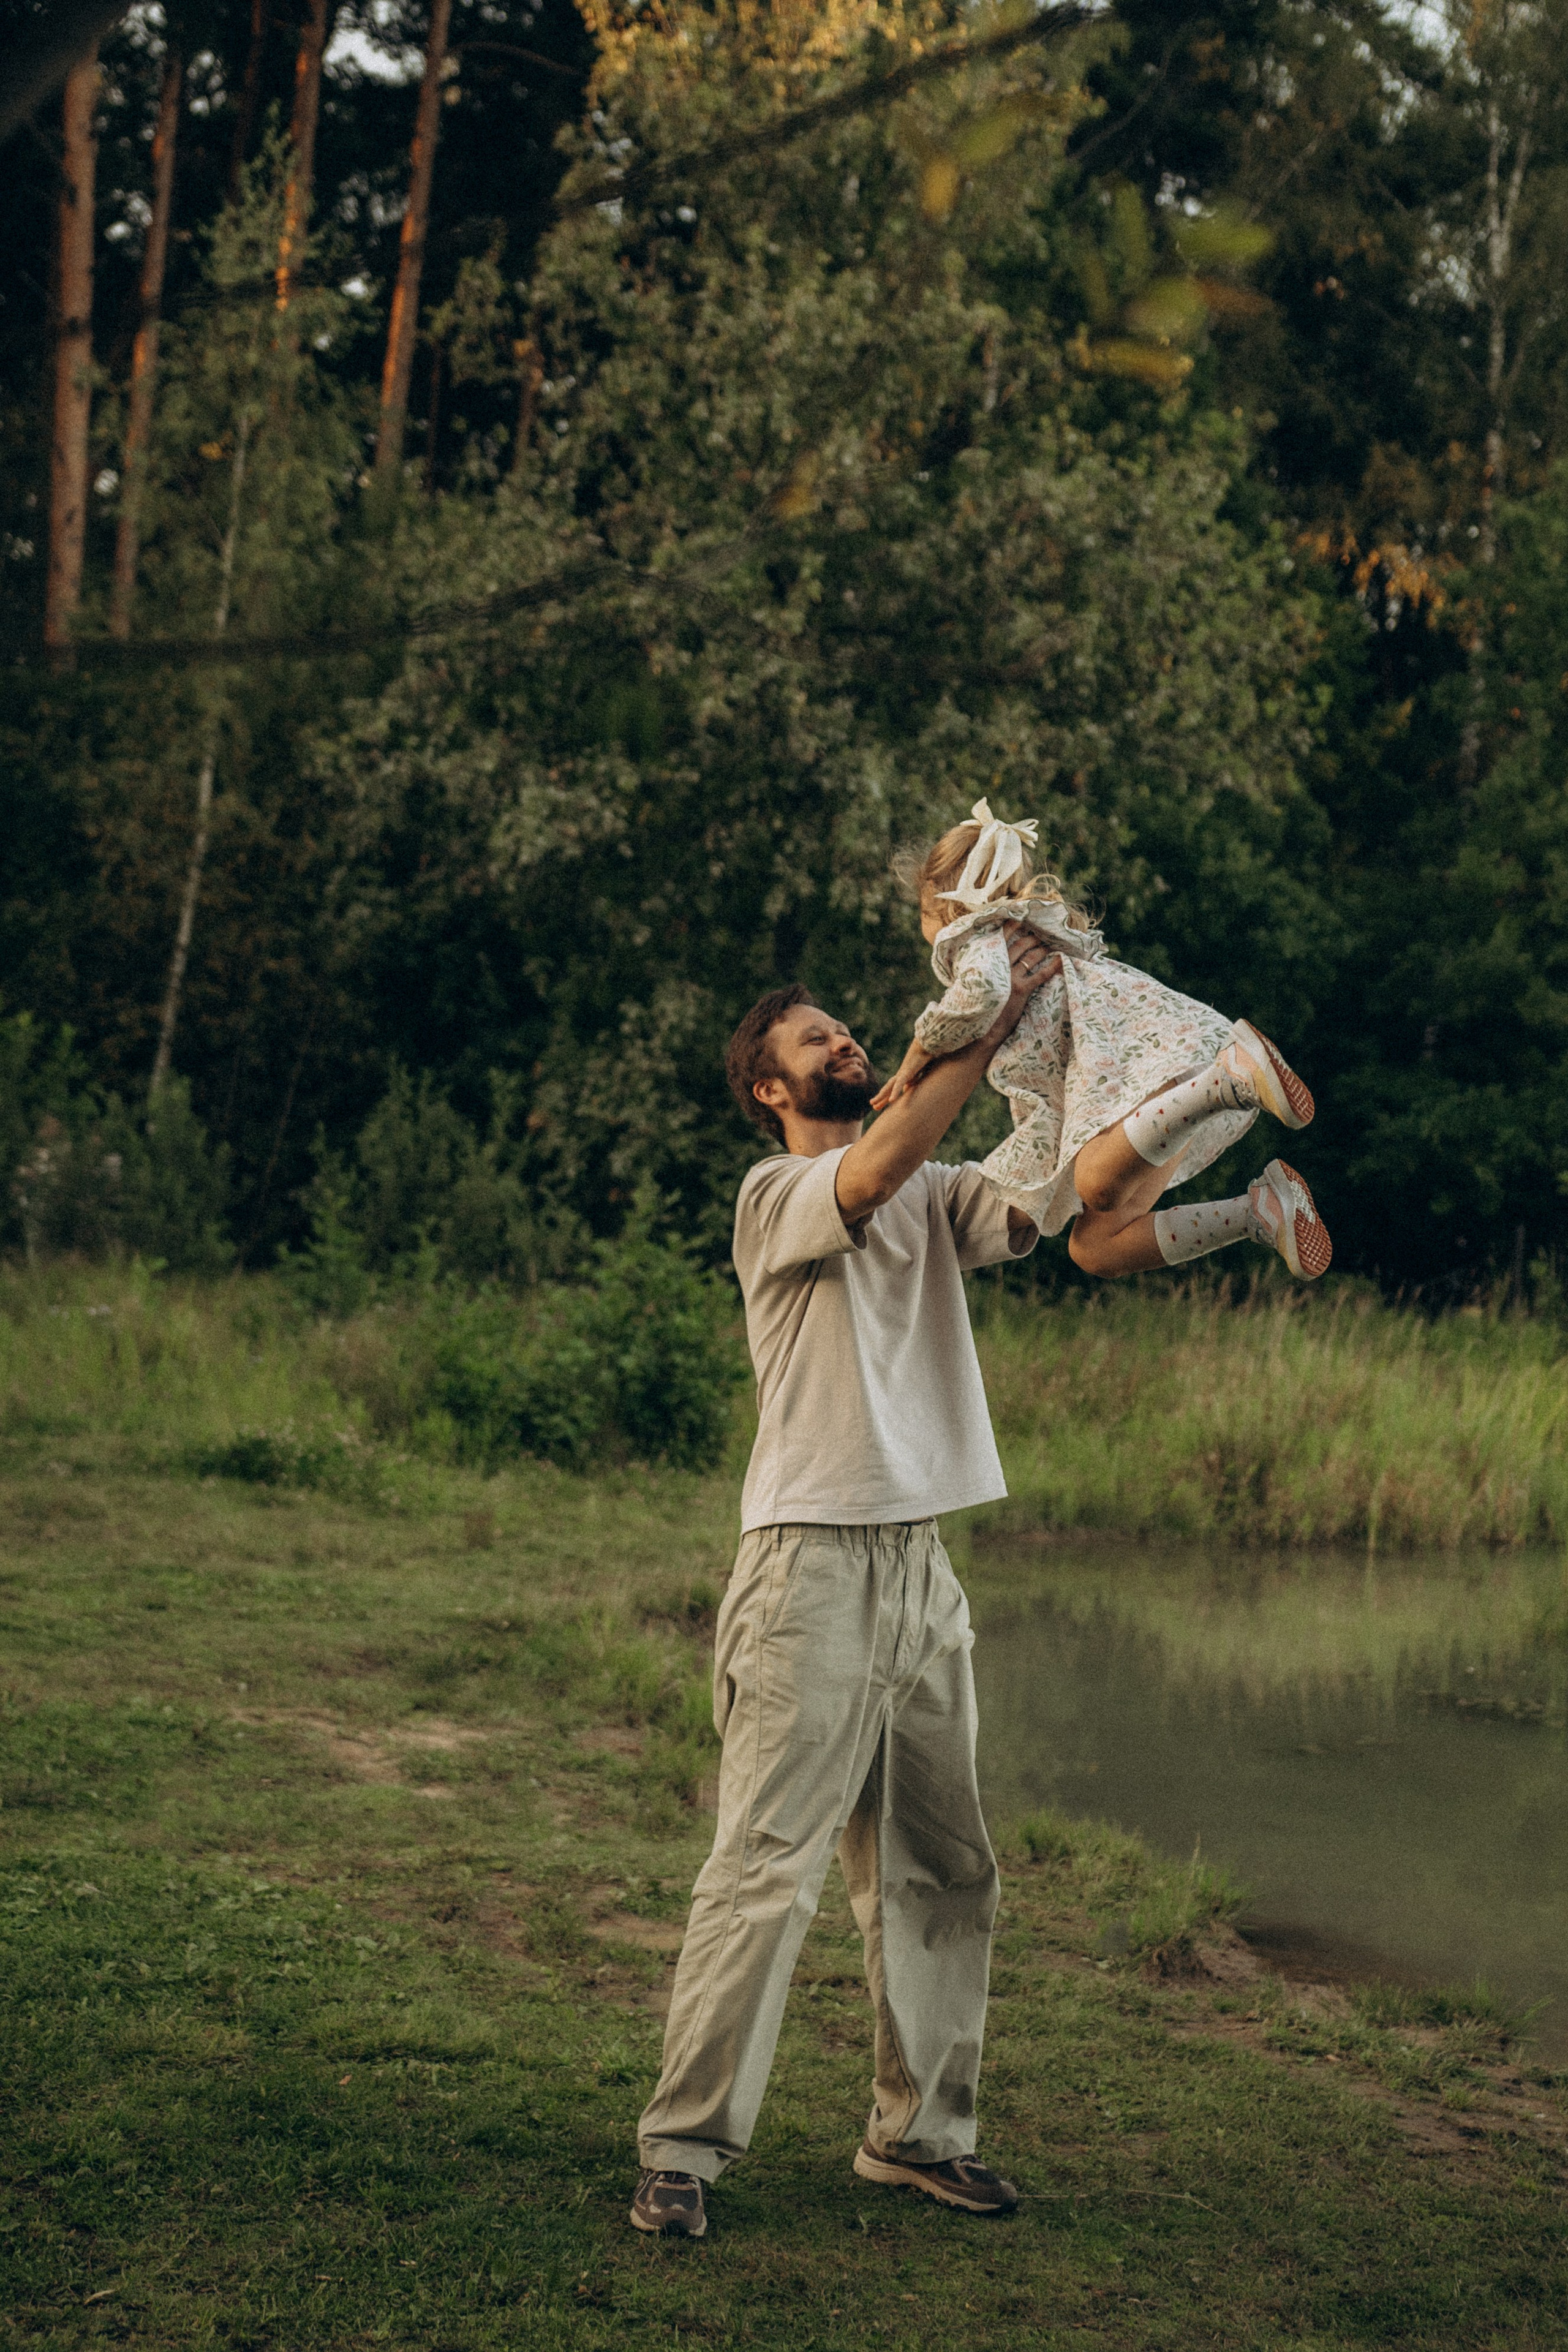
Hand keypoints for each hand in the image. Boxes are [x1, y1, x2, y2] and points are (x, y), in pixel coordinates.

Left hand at [870, 1040, 934, 1111]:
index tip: (884, 1103)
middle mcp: (901, 1074)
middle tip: (873, 1105)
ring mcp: (903, 1073)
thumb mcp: (919, 1072)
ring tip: (873, 1104)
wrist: (926, 1044)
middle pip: (888, 1088)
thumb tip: (905, 1089)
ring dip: (881, 1096)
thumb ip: (912, 1081)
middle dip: (881, 1097)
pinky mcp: (907, 1072)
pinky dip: (895, 1092)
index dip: (888, 1096)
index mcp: (905, 1075)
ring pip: (890, 1087)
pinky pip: (899, 1084)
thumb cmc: (925, 1056)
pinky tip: (891, 1101)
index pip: (894, 1088)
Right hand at [977, 924, 1059, 1053]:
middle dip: (1032, 937)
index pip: (999, 940)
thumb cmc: (979, 1007)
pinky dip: (1052, 967)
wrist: (982, 1029)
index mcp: (987, 964)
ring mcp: (1011, 978)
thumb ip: (983, 970)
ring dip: (1043, 948)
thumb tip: (988, 960)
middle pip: (1019, 945)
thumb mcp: (976, 984)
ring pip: (1030, 957)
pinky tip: (1061, 961)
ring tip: (1052, 944)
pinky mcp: (1021, 991)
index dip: (1010, 927)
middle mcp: (999, 968)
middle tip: (1041, 932)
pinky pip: (1040, 975)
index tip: (1019, 918)